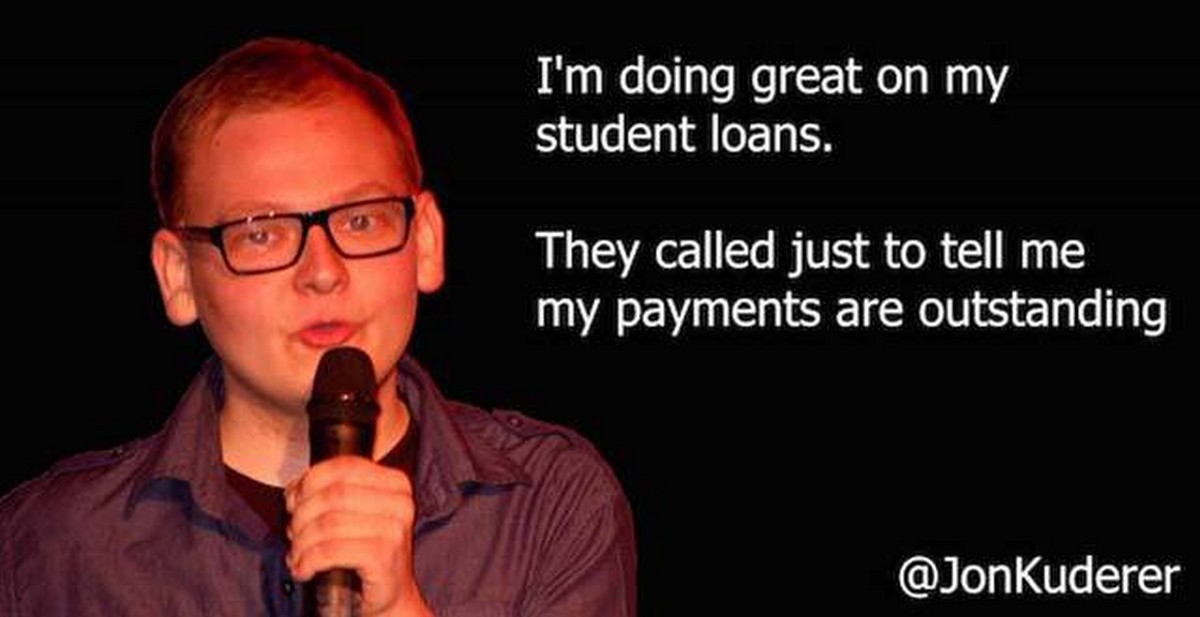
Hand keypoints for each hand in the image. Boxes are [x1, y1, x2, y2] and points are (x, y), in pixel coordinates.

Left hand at [285, 456, 431, 616]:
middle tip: (294, 534)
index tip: (293, 501)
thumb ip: (331, 493)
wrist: (392, 595)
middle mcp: (401, 503)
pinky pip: (331, 551)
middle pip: (333, 495)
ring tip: (297, 554)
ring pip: (328, 523)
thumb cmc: (368, 553)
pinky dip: (308, 561)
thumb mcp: (354, 514)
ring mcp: (395, 530)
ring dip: (302, 542)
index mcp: (396, 484)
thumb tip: (294, 489)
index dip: (310, 481)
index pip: (345, 467)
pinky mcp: (383, 557)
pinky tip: (304, 569)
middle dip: (302, 514)